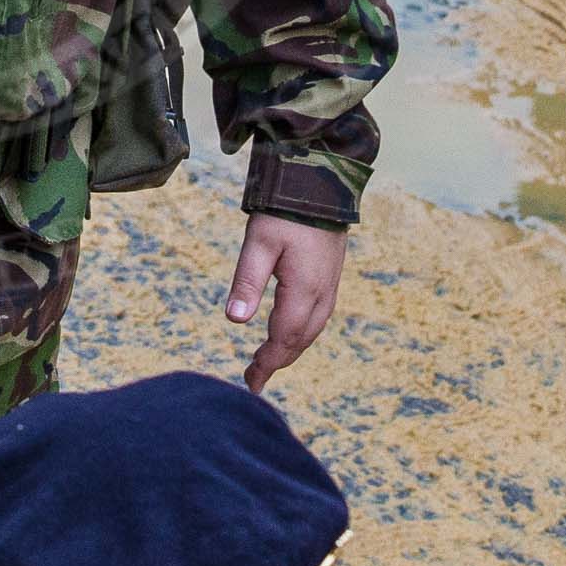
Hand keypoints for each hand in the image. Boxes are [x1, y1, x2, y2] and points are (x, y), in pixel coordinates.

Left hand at [224, 214, 347, 393]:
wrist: (321, 184)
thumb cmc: (285, 211)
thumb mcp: (259, 242)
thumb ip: (247, 281)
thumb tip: (234, 321)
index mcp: (305, 291)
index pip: (284, 338)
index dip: (267, 363)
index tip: (251, 382)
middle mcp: (323, 294)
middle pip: (300, 340)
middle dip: (277, 361)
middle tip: (253, 378)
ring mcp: (330, 286)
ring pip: (311, 331)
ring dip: (290, 349)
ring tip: (267, 361)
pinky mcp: (330, 277)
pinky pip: (317, 318)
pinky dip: (301, 333)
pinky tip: (289, 333)